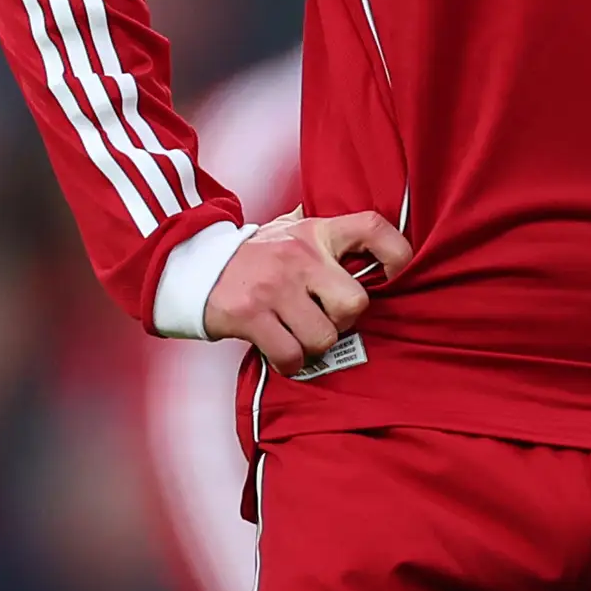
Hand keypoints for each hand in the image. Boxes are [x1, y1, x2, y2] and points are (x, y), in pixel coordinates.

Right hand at [203, 211, 411, 367]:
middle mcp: (299, 255)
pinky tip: (281, 350)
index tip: (394, 274)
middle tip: (325, 319)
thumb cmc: (255, 256)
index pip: (372, 228)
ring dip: (314, 347)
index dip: (397, 253)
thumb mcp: (289, 230)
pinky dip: (290, 362)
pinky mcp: (251, 315)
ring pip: (324, 337)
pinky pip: (292, 356)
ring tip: (298, 334)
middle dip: (344, 322)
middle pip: (355, 303)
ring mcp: (274, 286)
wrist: (193, 266)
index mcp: (316, 231)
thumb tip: (373, 238)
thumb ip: (326, 234)